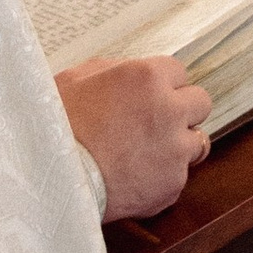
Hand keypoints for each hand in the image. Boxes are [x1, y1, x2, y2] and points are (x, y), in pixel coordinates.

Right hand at [57, 56, 212, 222]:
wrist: (52, 178)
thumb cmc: (56, 125)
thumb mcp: (77, 79)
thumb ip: (114, 68)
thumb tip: (129, 71)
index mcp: (147, 77)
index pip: (179, 71)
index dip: (162, 84)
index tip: (150, 96)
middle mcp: (169, 109)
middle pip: (201, 102)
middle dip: (181, 110)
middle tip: (156, 123)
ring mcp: (175, 149)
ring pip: (198, 141)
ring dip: (179, 145)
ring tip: (149, 153)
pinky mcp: (172, 184)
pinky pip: (179, 176)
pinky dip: (163, 177)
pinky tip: (136, 177)